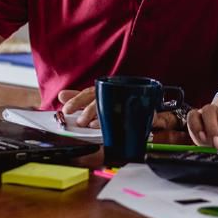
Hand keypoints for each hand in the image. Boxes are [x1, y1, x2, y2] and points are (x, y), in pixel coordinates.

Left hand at [57, 87, 178, 130]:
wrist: (156, 113)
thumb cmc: (125, 104)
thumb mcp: (101, 101)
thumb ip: (81, 99)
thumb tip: (61, 95)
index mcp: (108, 90)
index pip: (90, 92)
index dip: (77, 100)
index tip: (66, 109)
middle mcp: (119, 94)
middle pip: (102, 98)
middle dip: (87, 109)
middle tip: (78, 121)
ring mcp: (132, 102)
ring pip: (114, 105)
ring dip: (100, 115)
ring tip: (90, 124)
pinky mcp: (146, 113)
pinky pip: (131, 114)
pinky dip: (121, 120)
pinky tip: (110, 127)